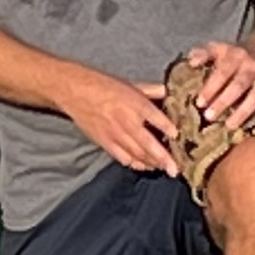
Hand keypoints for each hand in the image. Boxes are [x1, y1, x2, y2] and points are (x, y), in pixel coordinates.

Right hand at [58, 66, 179, 175]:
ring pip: (138, 154)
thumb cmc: (104, 85)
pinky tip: (145, 166)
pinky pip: (123, 158)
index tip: (179, 137)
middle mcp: (127, 121)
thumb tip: (172, 93)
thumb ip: (152, 90)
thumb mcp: (131, 84)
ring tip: (165, 170)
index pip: (157, 119)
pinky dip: (135, 164)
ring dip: (153, 164)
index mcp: (135, 103)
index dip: (169, 129)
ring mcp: (115, 134)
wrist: (75, 91)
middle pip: (149, 144)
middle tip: (176, 169)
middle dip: (164, 159)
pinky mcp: (105, 142)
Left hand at [178, 40, 254, 135]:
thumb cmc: (235, 54)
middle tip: (208, 116)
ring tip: (229, 126)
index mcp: (235, 57)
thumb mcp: (218, 48)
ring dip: (243, 112)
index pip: (222, 73)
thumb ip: (202, 53)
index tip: (199, 103)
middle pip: (238, 86)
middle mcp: (251, 69)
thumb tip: (191, 63)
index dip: (211, 87)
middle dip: (224, 101)